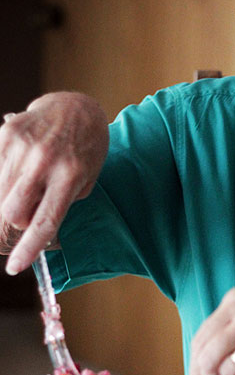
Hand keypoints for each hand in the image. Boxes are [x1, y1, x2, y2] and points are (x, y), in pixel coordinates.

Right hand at [0, 92, 108, 273]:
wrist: (76, 108)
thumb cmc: (85, 150)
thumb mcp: (87, 180)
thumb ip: (62, 203)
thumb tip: (34, 228)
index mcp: (71, 175)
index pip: (45, 220)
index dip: (29, 247)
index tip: (15, 267)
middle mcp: (45, 160)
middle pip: (13, 211)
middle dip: (18, 222)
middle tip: (28, 213)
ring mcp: (23, 145)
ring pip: (0, 195)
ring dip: (10, 202)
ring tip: (28, 187)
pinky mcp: (6, 134)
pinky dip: (3, 181)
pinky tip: (19, 173)